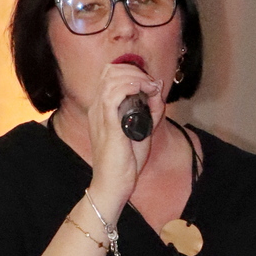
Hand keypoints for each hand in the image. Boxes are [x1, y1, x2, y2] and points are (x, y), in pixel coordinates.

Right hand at [86, 59, 165, 212]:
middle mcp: (97, 108)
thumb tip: (157, 92)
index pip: (109, 75)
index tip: (150, 84)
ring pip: (112, 78)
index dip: (130, 71)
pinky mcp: (107, 124)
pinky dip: (131, 86)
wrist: (113, 184)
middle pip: (109, 71)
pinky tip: (144, 92)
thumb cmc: (124, 163)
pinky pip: (113, 94)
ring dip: (135, 77)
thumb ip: (150, 112)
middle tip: (151, 84)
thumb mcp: (142, 132)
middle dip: (134, 70)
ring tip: (150, 87)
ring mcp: (100, 115)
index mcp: (102, 109)